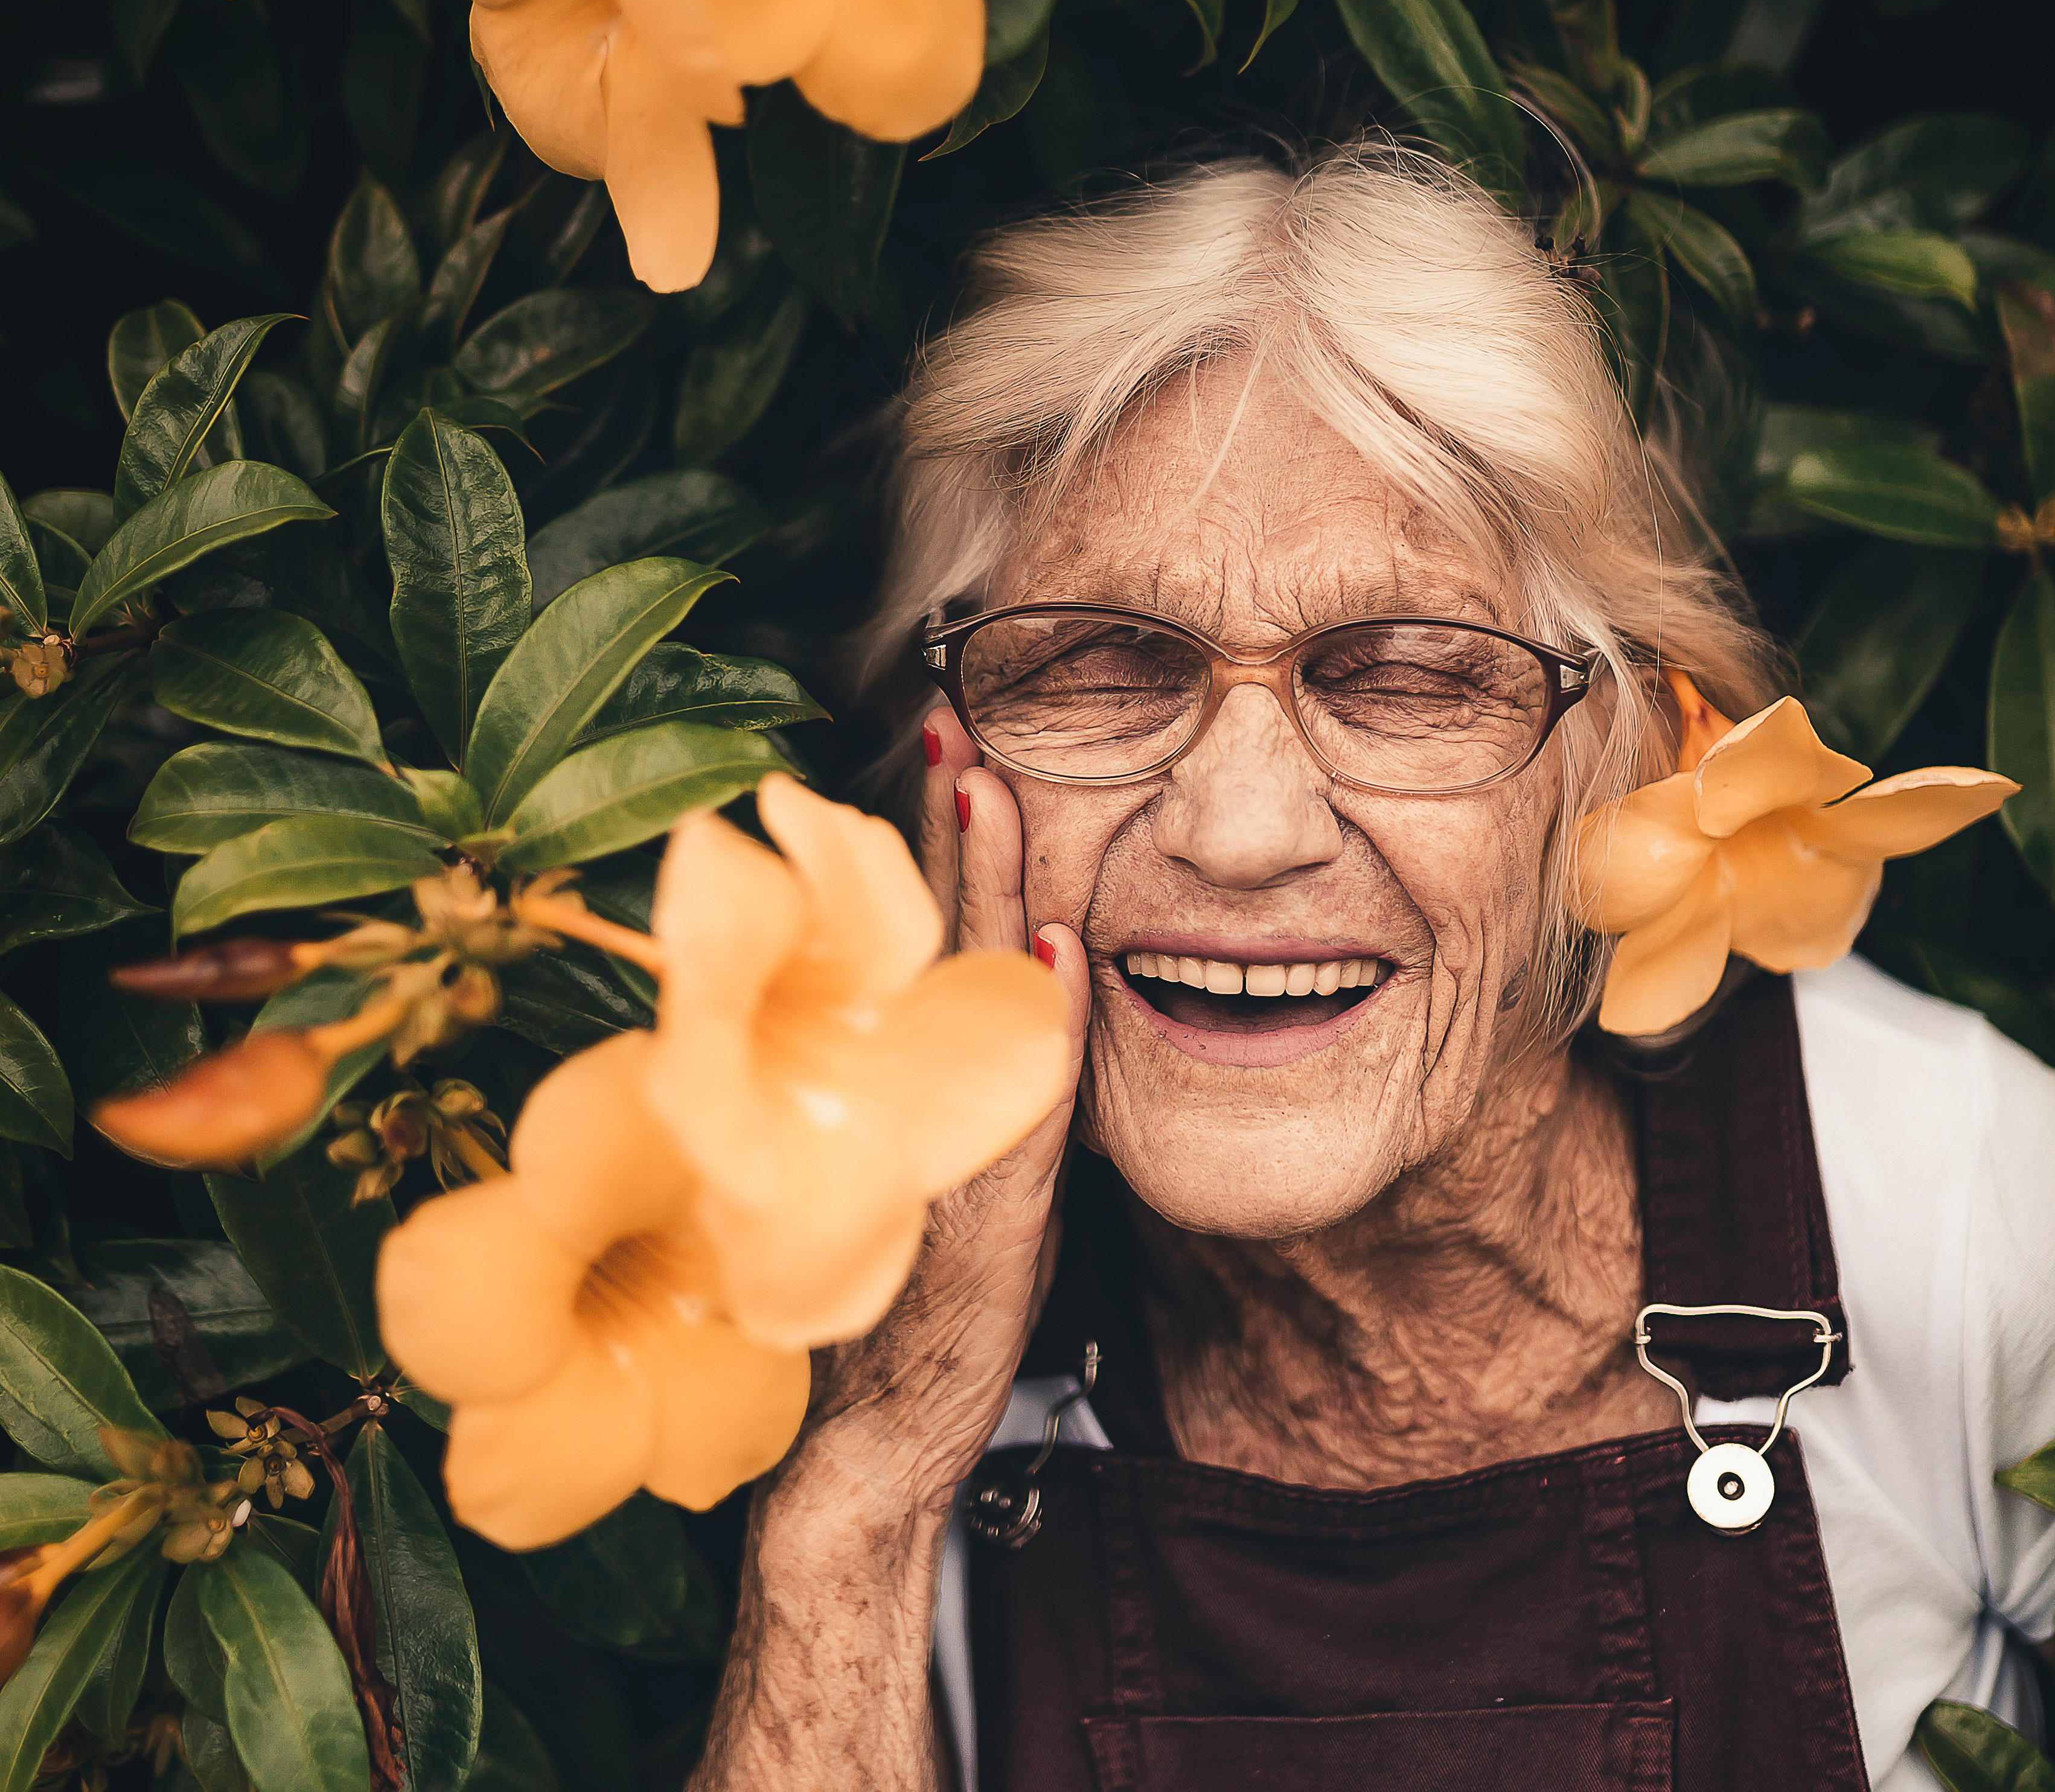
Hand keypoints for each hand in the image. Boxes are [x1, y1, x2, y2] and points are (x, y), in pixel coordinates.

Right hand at [788, 706, 1088, 1511]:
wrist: (874, 1445)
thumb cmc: (905, 1307)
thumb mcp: (942, 1178)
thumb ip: (980, 1091)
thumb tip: (1031, 990)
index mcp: (910, 1084)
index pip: (927, 941)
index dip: (938, 848)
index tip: (954, 755)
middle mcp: (917, 1098)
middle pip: (938, 942)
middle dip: (949, 835)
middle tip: (957, 730)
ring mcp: (941, 1148)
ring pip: (966, 995)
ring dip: (982, 893)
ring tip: (989, 791)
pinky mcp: (985, 1210)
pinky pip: (1021, 1095)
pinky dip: (1040, 1020)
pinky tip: (1058, 950)